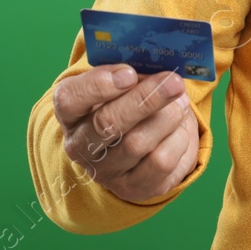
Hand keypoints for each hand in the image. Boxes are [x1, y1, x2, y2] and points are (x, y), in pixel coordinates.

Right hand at [52, 64, 199, 203]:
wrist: (138, 145)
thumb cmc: (127, 102)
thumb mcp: (121, 82)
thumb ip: (129, 70)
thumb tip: (158, 61)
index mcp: (71, 113)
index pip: (70, 99)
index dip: (98, 86)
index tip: (129, 73)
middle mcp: (81, 146)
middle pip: (108, 123)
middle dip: (145, 99)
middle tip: (174, 82)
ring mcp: (105, 172)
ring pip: (138, 144)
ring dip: (167, 118)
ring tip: (180, 102)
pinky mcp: (133, 188)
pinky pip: (161, 163)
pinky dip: (178, 139)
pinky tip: (180, 127)